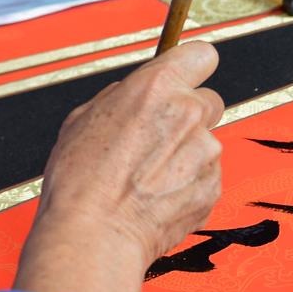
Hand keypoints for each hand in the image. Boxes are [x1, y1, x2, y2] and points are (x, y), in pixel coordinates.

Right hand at [16, 42, 225, 291]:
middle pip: (208, 100)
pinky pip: (206, 176)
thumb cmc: (80, 181)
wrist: (93, 236)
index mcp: (158, 86)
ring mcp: (205, 151)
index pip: (202, 55)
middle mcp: (189, 113)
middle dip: (189, 115)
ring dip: (186, 155)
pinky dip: (189, 185)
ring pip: (205, 142)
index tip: (186, 77)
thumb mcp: (85, 118)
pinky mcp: (212, 187)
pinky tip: (157, 197)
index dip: (193, 68)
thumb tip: (135, 95)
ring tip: (149, 177)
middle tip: (158, 139)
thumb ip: (124, 98)